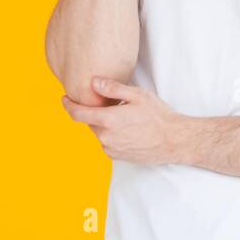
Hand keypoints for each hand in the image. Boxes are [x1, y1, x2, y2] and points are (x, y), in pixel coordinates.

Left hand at [60, 76, 190, 164]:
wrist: (174, 141)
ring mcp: (111, 149)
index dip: (68, 105)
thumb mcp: (137, 95)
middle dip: (94, 112)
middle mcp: (106, 137)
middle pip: (90, 122)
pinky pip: (107, 142)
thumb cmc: (158, 116)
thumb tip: (93, 82)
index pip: (77, 113)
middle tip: (110, 104)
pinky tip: (127, 129)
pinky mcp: (117, 157)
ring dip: (105, 124)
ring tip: (123, 117)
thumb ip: (113, 88)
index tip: (65, 98)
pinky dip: (112, 134)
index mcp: (108, 120)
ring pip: (99, 132)